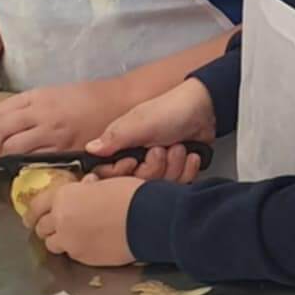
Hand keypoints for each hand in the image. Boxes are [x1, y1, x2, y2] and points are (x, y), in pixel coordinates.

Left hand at [0, 78, 134, 158]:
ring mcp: (53, 132)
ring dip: (5, 156)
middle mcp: (41, 113)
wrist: (119, 102)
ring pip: (14, 148)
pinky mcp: (66, 148)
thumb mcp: (53, 93)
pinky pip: (36, 159)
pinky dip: (25, 164)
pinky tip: (26, 165)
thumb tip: (6, 124)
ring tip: (7, 159)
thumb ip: (30, 106)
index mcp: (36, 96)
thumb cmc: (89, 97)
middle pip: (0, 131)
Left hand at [26, 175, 138, 266]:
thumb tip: (86, 187)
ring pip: (53, 245)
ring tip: (72, 237)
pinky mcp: (83, 258)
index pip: (36, 206)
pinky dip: (76, 249)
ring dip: (59, 240)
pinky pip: (72, 255)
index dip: (32, 212)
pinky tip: (90, 243)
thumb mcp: (105, 183)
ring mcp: (70, 242)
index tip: (30, 217)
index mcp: (64, 196)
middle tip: (54, 227)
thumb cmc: (130, 194)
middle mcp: (60, 220)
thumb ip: (87, 189)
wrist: (147, 219)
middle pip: (42, 228)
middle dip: (46, 227)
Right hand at [87, 79, 215, 182]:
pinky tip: (190, 154)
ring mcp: (159, 167)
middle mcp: (138, 159)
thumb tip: (90, 150)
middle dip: (155, 166)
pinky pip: (180, 184)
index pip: (111, 176)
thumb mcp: (139, 123)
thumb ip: (114, 139)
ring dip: (174, 165)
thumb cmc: (170, 110)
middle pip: (139, 184)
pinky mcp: (176, 172)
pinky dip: (188, 168)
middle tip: (161, 148)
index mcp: (122, 146)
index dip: (124, 172)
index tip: (134, 161)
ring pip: (161, 185)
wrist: (205, 109)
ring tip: (178, 146)